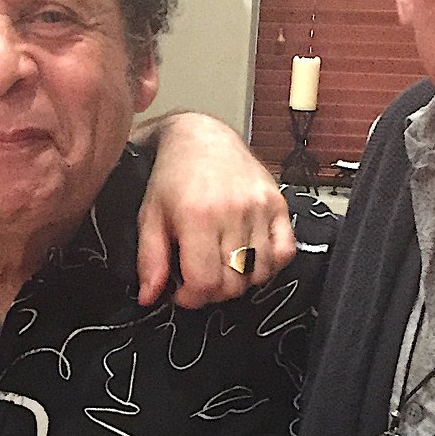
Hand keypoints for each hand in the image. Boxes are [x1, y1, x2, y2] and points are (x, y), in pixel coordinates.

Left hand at [136, 111, 295, 306]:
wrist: (202, 137)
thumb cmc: (173, 177)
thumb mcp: (149, 216)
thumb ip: (150, 260)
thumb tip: (150, 297)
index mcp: (197, 216)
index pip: (205, 283)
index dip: (192, 298)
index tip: (183, 292)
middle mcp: (233, 212)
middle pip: (233, 283)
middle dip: (214, 291)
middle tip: (200, 277)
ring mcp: (260, 207)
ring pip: (259, 273)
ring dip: (240, 279)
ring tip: (222, 265)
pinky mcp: (278, 204)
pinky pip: (284, 253)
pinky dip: (268, 264)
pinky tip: (248, 257)